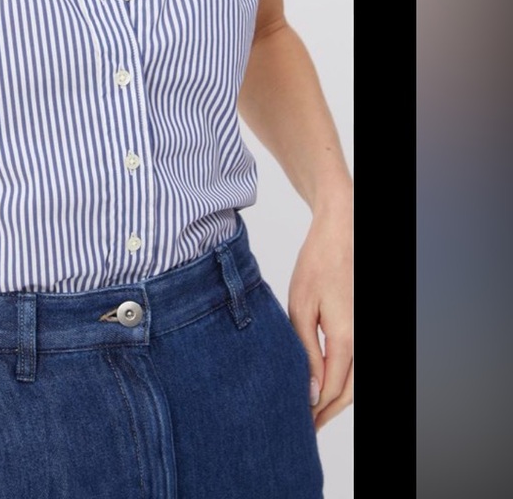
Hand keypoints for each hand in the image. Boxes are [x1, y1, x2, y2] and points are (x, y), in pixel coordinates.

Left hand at [287, 208, 353, 429]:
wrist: (340, 236)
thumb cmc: (317, 265)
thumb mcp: (300, 306)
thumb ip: (305, 351)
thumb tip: (311, 391)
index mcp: (346, 337)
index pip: (333, 388)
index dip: (315, 410)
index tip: (298, 423)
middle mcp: (362, 340)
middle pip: (349, 392)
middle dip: (326, 412)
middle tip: (304, 427)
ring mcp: (365, 333)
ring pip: (356, 381)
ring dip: (335, 399)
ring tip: (311, 411)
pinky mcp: (362, 327)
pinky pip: (356, 364)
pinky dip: (342, 380)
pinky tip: (323, 384)